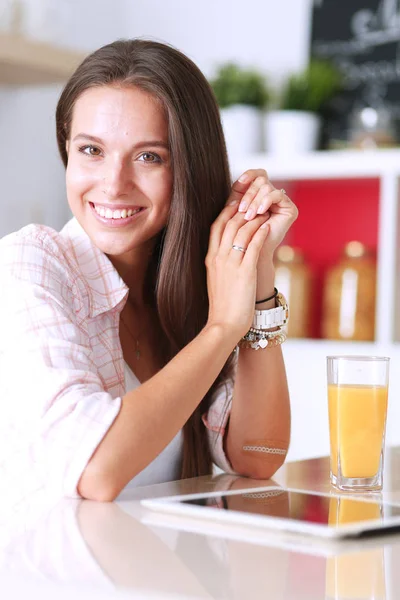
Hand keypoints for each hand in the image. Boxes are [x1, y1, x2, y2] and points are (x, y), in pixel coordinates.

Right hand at [205, 199, 269, 340]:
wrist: (223, 324)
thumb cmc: (223, 306)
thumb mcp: (217, 280)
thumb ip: (222, 264)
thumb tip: (230, 255)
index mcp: (211, 258)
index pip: (217, 226)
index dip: (228, 211)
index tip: (238, 204)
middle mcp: (218, 257)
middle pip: (229, 223)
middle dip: (243, 209)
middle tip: (255, 202)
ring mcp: (231, 264)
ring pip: (241, 231)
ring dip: (254, 218)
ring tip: (264, 211)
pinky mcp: (244, 272)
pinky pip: (253, 246)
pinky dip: (260, 233)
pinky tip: (267, 226)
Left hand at [234, 169, 297, 263]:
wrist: (249, 253)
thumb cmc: (240, 234)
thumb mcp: (235, 209)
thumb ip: (237, 193)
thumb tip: (240, 179)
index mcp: (260, 193)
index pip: (257, 174)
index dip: (249, 175)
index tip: (240, 182)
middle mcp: (272, 195)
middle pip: (261, 180)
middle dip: (249, 194)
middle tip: (242, 210)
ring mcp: (282, 202)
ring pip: (267, 187)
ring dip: (255, 201)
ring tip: (248, 216)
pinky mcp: (290, 209)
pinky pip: (277, 194)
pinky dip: (266, 201)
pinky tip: (260, 213)